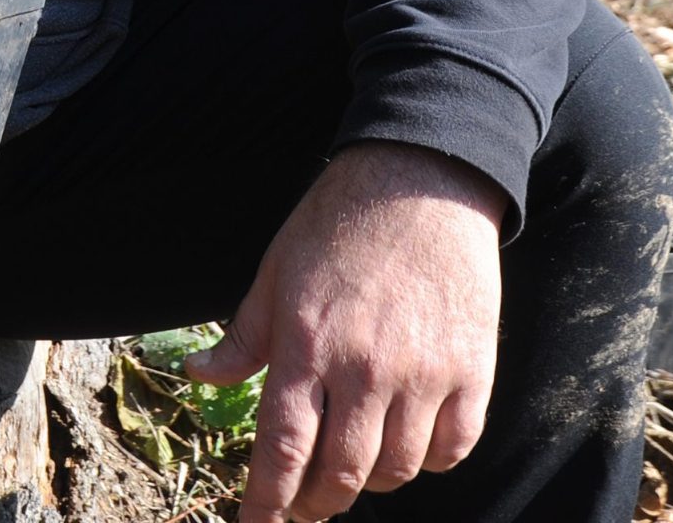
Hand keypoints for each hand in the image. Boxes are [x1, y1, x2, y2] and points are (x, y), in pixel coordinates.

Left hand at [186, 142, 504, 520]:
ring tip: (354, 469)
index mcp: (305, 345)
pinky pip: (453, 447)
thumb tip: (201, 377)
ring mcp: (422, 374)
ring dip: (370, 481)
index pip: (282, 449)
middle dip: (316, 503)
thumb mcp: (275, 273)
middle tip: (305, 506)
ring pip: (396, 468)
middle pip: (341, 474)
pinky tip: (410, 446)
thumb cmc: (337, 224)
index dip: (267, 502)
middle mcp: (363, 369)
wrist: (421, 182)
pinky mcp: (472, 370)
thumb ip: (243, 336)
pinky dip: (430, 460)